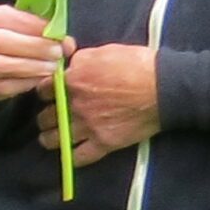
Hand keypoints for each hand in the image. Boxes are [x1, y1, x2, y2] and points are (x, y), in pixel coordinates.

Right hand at [0, 4, 65, 100]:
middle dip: (33, 47)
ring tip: (51, 67)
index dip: (32, 25)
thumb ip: (41, 30)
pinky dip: (23, 83)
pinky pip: (1, 85)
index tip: (56, 34)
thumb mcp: (19, 26)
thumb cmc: (7, 38)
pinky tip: (39, 79)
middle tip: (56, 53)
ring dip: (30, 67)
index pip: (4, 16)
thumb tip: (67, 43)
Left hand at [39, 43, 158, 164]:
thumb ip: (80, 60)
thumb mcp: (103, 51)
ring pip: (57, 138)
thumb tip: (70, 64)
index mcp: (73, 80)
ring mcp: (88, 125)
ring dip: (50, 139)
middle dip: (45, 117)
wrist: (166, 87)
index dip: (44, 92)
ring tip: (49, 139)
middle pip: (46, 116)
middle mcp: (75, 104)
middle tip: (47, 118)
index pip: (43, 89)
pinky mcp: (105, 142)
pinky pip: (81, 156)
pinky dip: (73, 158)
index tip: (47, 95)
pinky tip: (70, 156)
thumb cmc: (138, 64)